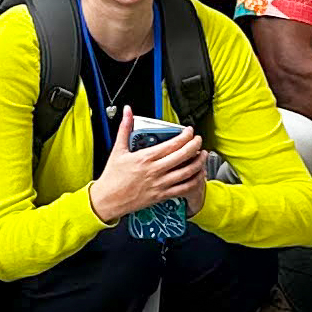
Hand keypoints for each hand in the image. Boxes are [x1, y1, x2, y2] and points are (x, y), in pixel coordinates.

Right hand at [89, 123, 207, 222]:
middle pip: (183, 156)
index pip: (172, 144)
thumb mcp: (118, 150)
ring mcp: (160, 184)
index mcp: (145, 158)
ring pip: (186, 172)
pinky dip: (194, 181)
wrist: (108, 199)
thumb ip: (125, 128)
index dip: (185, 136)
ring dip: (198, 163)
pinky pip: (183, 189)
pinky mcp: (161, 196)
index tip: (190, 131)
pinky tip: (197, 175)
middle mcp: (155, 171)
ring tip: (203, 155)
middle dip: (195, 146)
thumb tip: (127, 111)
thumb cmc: (112, 177)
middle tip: (199, 140)